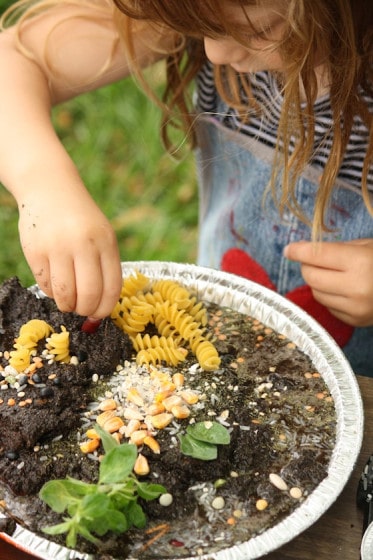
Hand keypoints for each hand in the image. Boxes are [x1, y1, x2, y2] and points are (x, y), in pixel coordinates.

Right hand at [18, 186, 121, 318]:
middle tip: (82, 310)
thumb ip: (104, 266)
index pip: (112, 287)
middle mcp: (84, 244)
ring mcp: (58, 247)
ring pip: (65, 294)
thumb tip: (100, 308)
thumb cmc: (81, 220)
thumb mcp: (102, 235)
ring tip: (68, 302)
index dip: (105, 308)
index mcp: (106, 242)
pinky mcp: (35, 251)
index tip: (99, 314)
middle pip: (89, 295)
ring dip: (67, 306)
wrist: (50, 188)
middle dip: (86, 310)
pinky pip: (45, 285)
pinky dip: (51, 292)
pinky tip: (55, 284)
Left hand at [284, 239, 372, 326]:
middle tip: (312, 259)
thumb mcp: (367, 246)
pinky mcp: (356, 321)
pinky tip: (342, 288)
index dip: (298, 250)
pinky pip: (329, 307)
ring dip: (317, 282)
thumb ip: (337, 248)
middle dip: (307, 266)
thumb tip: (305, 252)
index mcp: (359, 262)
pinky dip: (329, 296)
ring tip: (332, 273)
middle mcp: (356, 288)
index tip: (289, 249)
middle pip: (311, 276)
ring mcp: (356, 308)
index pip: (316, 255)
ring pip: (317, 293)